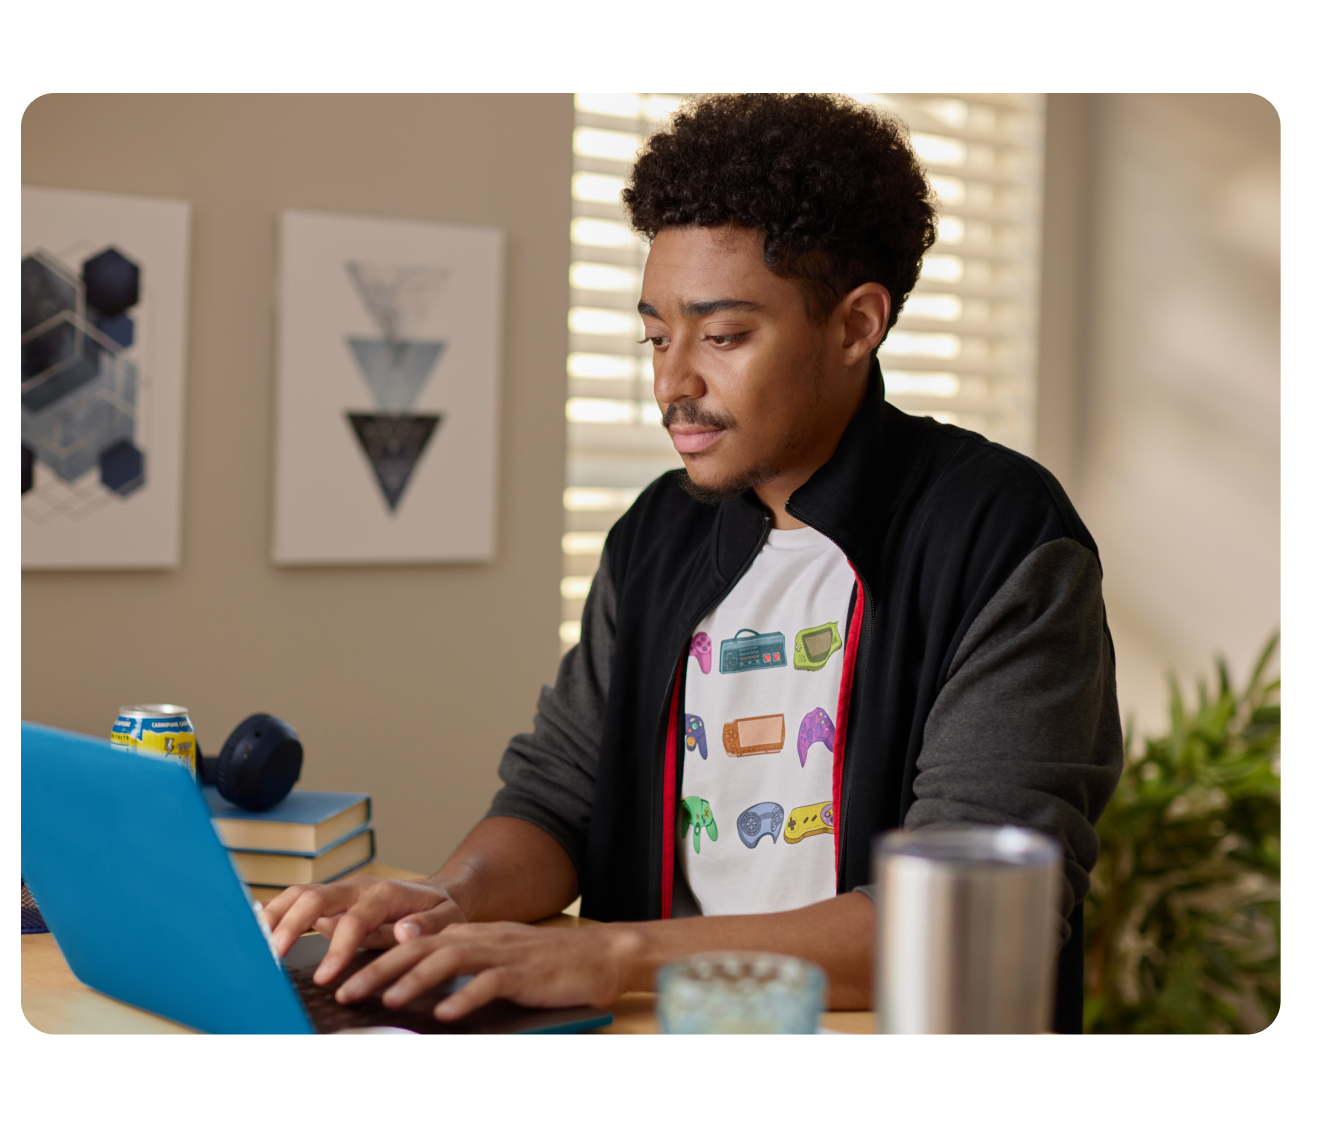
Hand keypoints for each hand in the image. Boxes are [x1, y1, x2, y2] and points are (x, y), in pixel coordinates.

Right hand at [261, 875, 465, 983]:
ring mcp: (340, 891)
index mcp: (385, 893)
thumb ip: (427, 926)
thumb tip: (405, 932)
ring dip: (274, 916)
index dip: (337, 948)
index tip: (324, 978)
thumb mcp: (448, 918)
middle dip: (290, 925)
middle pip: (315, 898)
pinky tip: (256, 931)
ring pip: (299, 894)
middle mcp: (357, 887)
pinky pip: (296, 901)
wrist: (437, 894)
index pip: (355, 919)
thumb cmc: (440, 910)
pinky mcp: (329, 900)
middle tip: (272, 957)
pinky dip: (274, 913)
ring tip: (253, 944)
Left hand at [335, 921, 643, 1020]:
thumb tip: (417, 986)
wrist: (600, 956)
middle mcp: (480, 938)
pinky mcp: (524, 972)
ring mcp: (502, 953)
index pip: (413, 942)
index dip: (375, 958)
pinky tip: (447, 1012)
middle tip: (347, 990)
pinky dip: (466, 997)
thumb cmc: (545, 966)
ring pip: (449, 960)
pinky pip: (490, 983)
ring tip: (387, 999)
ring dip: (414, 979)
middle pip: (421, 947)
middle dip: (380, 968)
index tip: (344, 976)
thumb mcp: (496, 960)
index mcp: (470, 935)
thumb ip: (461, 967)